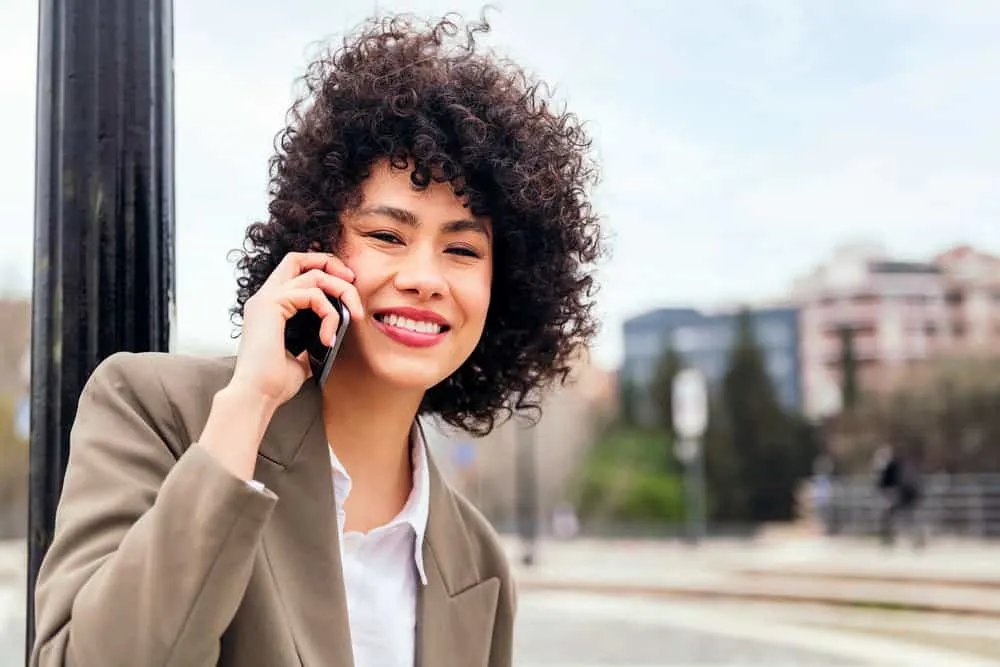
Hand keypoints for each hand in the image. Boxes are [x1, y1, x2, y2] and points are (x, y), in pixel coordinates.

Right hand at [230, 251, 364, 408]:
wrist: (256, 397)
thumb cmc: (274, 384)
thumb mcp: (301, 359)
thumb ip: (312, 344)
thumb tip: (332, 339)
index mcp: (269, 307)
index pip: (294, 270)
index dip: (323, 270)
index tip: (346, 287)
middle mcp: (264, 297)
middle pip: (299, 257)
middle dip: (330, 263)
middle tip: (352, 282)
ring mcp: (266, 299)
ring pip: (313, 274)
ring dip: (341, 291)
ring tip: (354, 315)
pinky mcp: (271, 305)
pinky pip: (313, 294)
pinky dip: (329, 314)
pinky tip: (327, 338)